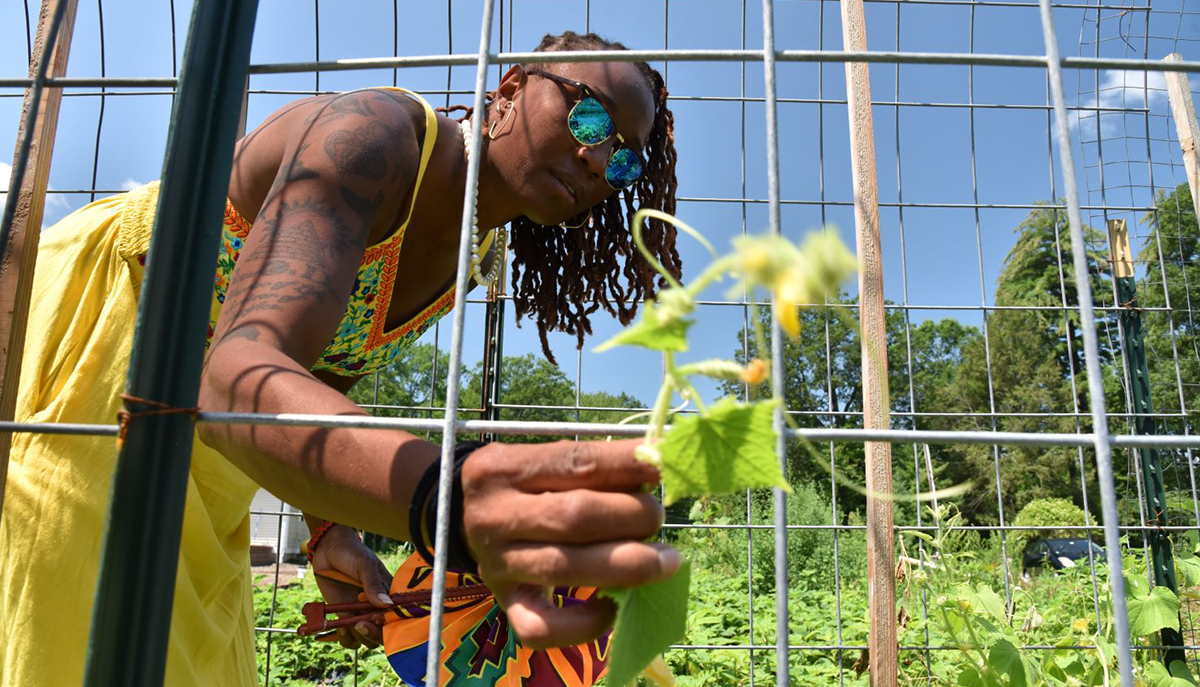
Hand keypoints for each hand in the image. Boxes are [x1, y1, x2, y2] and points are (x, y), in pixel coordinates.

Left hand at [310, 524, 393, 649]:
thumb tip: (387, 604)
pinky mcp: (344, 615)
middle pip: (382, 632)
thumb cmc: (351, 552)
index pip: (397, 615)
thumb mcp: (364, 565)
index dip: (390, 623)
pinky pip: (348, 636)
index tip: (378, 619)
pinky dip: (345, 637)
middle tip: (360, 624)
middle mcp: (376, 606)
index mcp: (389, 593)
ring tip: (348, 625)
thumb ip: (373, 585)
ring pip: (366, 638)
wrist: (328, 549)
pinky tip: (339, 627)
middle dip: (373, 634)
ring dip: (359, 637)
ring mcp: (360, 612)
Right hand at [461, 439, 679, 649]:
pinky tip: (613, 608)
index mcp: (503, 468)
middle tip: (658, 517)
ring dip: (629, 566)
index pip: (574, 462)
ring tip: (666, 561)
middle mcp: (492, 515)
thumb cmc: (525, 484)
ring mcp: (495, 564)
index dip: (626, 466)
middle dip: (632, 517)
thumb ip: (594, 466)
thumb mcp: (545, 463)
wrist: (464, 516)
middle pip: (575, 516)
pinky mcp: (504, 604)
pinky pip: (543, 628)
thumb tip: (656, 470)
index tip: (663, 468)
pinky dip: (585, 625)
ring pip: (567, 568)